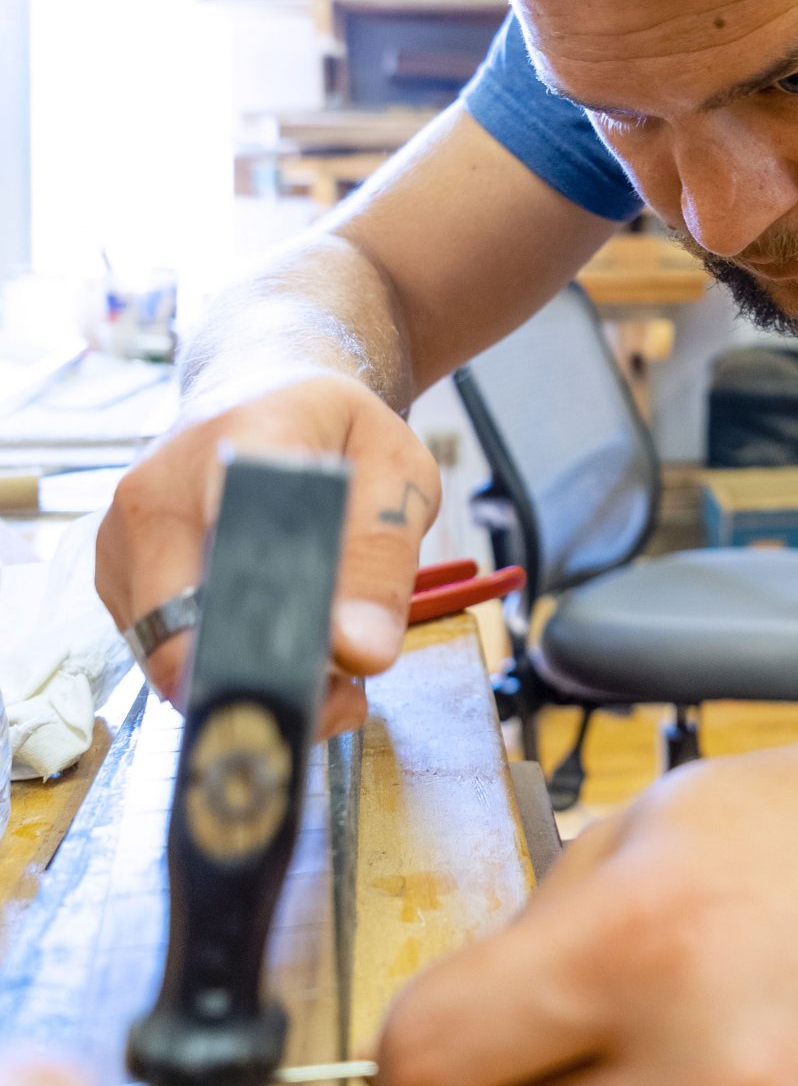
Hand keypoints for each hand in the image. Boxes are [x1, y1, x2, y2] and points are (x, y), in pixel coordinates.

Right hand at [96, 370, 440, 733]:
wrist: (258, 391)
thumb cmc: (332, 430)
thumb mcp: (396, 471)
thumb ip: (383, 554)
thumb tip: (358, 651)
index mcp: (235, 446)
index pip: (240, 561)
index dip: (283, 638)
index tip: (336, 671)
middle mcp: (155, 493)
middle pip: (187, 636)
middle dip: (267, 686)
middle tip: (342, 694)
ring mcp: (121, 538)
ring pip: (171, 660)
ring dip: (249, 683)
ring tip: (319, 663)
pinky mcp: (114, 577)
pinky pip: (162, 652)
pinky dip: (221, 667)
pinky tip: (272, 643)